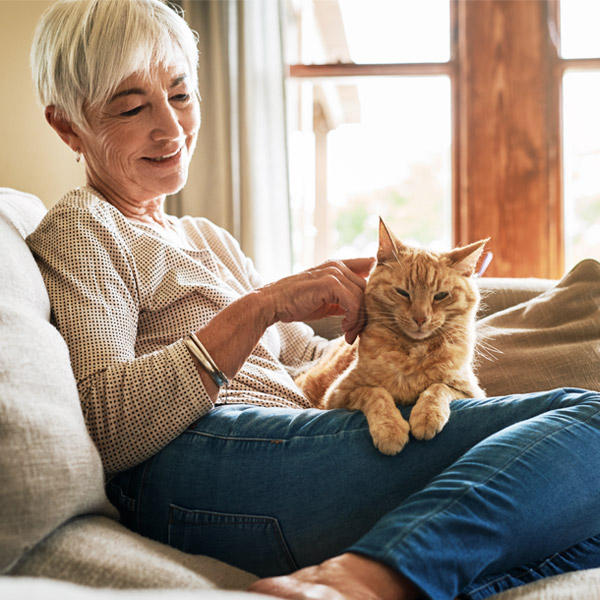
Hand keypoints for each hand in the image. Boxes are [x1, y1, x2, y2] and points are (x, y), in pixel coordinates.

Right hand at [258, 257, 374, 343]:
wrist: (272, 303)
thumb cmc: (297, 303)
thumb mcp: (327, 299)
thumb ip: (345, 299)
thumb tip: (365, 310)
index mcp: (338, 266)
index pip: (370, 265)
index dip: (378, 282)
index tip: (377, 306)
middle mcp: (338, 266)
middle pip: (369, 288)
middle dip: (367, 313)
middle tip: (357, 332)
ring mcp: (334, 273)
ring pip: (363, 297)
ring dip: (359, 320)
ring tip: (349, 334)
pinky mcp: (330, 284)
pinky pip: (353, 303)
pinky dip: (352, 320)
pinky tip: (344, 329)